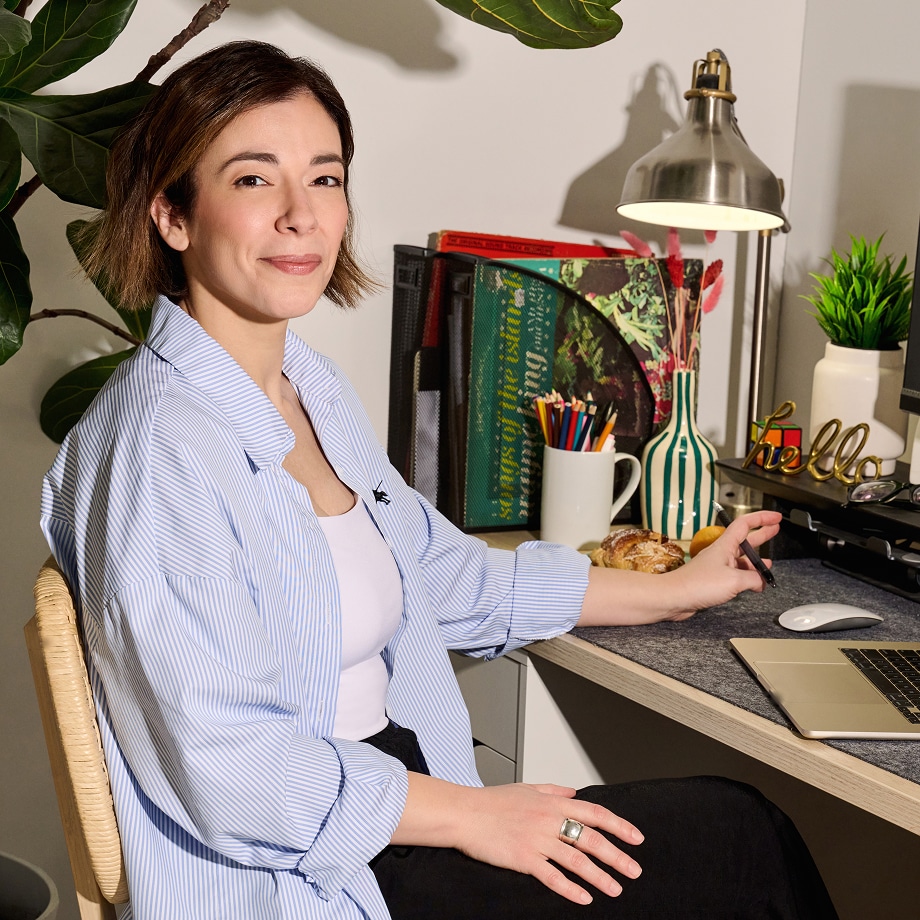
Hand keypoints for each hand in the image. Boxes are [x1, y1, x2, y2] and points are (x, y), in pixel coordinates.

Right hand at [453, 782, 643, 904]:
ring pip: (577, 860)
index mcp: (552, 802)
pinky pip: (553, 877)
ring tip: (616, 888)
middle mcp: (549, 820)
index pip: (594, 813)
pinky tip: (584, 898)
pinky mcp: (524, 859)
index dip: (618, 826)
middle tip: (634, 869)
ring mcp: (537, 840)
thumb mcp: (527, 788)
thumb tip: (574, 792)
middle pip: (591, 839)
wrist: (464, 812)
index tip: (636, 838)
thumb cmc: (492, 801)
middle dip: (617, 856)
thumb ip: (553, 790)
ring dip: (600, 876)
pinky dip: (570, 889)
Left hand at [579, 509, 781, 626]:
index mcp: (725, 545)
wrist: (674, 597)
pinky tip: (755, 584)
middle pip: (745, 539)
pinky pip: (735, 575)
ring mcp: (717, 566)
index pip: (745, 524)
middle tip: (776, 529)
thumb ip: (753, 579)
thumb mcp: (734, 580)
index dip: (762, 518)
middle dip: (762, 534)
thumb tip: (762, 581)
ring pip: (742, 560)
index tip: (776, 517)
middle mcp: (722, 553)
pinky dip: (747, 577)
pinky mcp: (714, 580)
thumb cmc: (698, 584)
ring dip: (756, 562)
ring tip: (769, 564)